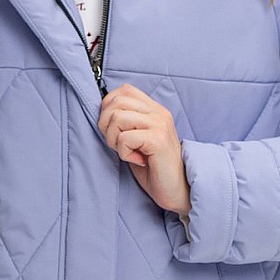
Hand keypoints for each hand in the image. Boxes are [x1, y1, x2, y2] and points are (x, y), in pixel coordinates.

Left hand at [98, 82, 190, 214]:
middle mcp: (159, 113)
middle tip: (117, 144)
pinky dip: (123, 152)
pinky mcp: (158, 140)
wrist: (176, 189)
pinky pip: (125, 138)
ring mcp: (160, 125)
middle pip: (117, 102)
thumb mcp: (138, 138)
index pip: (124, 90)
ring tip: (127, 152)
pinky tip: (136, 159)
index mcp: (154, 109)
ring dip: (114, 139)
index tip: (114, 129)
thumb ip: (126, 122)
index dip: (109, 107)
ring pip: (118, 118)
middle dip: (106, 125)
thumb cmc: (154, 167)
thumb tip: (103, 113)